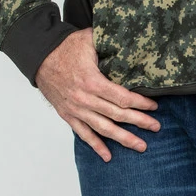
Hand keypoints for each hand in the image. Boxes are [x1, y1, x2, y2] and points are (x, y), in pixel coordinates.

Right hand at [35, 27, 159, 161]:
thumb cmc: (66, 47)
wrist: (39, 56)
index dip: (140, 104)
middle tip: (156, 128)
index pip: (122, 98)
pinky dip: (96, 146)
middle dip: (139, 122)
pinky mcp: (68, 115)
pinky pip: (83, 134)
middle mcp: (84, 99)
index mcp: (92, 81)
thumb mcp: (90, 39)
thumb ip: (111, 43)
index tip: (154, 107)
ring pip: (103, 128)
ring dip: (123, 138)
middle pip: (117, 115)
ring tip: (141, 146)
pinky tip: (108, 156)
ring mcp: (76, 109)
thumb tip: (132, 41)